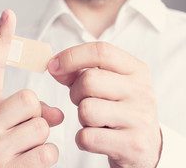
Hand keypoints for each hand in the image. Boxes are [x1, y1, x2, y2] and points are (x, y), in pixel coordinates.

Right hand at [0, 10, 63, 167]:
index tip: (9, 13)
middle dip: (36, 114)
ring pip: (42, 127)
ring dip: (40, 138)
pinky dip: (45, 158)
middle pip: (30, 100)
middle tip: (25, 126)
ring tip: (22, 147)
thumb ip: (19, 110)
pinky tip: (28, 163)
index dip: (0, 39)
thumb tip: (58, 114)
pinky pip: (47, 152)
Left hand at [48, 42, 161, 167]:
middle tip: (82, 102)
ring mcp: (140, 118)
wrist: (145, 146)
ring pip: (86, 110)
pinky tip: (96, 139)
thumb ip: (79, 72)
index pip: (100, 51)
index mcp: (136, 70)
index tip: (53, 66)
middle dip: (75, 92)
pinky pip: (87, 137)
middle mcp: (142, 91)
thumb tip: (54, 66)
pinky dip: (82, 139)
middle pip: (89, 81)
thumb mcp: (106, 84)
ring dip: (81, 118)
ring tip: (94, 121)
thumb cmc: (117, 109)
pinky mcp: (133, 145)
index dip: (71, 56)